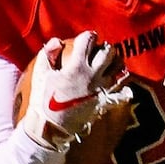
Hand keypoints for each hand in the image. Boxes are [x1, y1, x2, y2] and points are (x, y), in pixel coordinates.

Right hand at [18, 31, 131, 148]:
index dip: (89, 36)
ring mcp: (101, 89)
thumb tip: (57, 41)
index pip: (88, 41)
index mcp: (76, 67)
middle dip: (105, 47)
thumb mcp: (41, 74)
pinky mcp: (105, 102)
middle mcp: (92, 76)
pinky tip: (117, 82)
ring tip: (108, 63)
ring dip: (115, 62)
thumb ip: (48, 53)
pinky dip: (122, 87)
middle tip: (99, 50)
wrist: (51, 127)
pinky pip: (121, 93)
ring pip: (118, 69)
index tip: (88, 37)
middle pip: (108, 52)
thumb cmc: (43, 99)